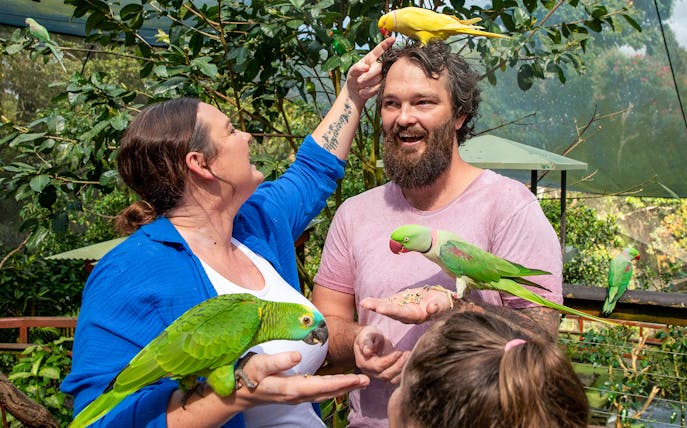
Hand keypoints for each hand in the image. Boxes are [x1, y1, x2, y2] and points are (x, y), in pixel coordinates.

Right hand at [236, 351, 369, 404]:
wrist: (239, 392)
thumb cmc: (248, 374)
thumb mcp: (260, 364)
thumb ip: (278, 360)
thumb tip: (298, 356)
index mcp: (290, 388)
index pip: (320, 385)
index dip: (339, 383)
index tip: (356, 379)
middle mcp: (296, 395)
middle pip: (326, 391)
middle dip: (347, 386)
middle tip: (367, 380)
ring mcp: (297, 396)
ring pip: (324, 393)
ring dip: (343, 388)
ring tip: (360, 382)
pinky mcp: (296, 394)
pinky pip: (318, 392)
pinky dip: (333, 388)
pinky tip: (342, 384)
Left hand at [346, 36, 395, 106]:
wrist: (354, 92)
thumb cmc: (353, 77)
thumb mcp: (351, 71)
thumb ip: (357, 68)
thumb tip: (366, 67)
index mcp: (371, 58)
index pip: (380, 49)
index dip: (386, 44)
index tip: (392, 38)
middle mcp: (379, 65)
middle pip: (379, 67)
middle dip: (368, 75)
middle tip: (359, 81)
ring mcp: (382, 75)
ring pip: (378, 79)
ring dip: (367, 84)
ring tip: (360, 85)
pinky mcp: (382, 86)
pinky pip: (377, 88)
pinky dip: (368, 91)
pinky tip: (363, 91)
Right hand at [353, 325, 407, 383]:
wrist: (370, 340)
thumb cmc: (368, 336)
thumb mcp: (365, 335)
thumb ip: (366, 343)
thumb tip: (367, 351)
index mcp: (363, 362)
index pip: (378, 366)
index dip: (390, 360)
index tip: (399, 352)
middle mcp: (370, 372)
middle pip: (386, 375)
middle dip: (399, 365)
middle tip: (408, 353)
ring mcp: (379, 375)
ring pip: (392, 379)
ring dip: (403, 369)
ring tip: (410, 356)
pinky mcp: (387, 374)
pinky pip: (396, 378)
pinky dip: (404, 372)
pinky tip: (410, 361)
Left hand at [360, 285, 459, 323]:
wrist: (442, 301)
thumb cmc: (444, 303)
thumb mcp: (443, 304)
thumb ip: (437, 308)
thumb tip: (431, 309)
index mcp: (417, 316)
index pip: (403, 314)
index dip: (392, 311)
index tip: (381, 308)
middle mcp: (407, 315)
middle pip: (392, 312)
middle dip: (380, 308)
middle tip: (368, 305)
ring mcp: (402, 309)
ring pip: (387, 307)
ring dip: (375, 305)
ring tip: (363, 303)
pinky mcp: (399, 303)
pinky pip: (386, 302)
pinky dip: (376, 301)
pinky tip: (365, 301)